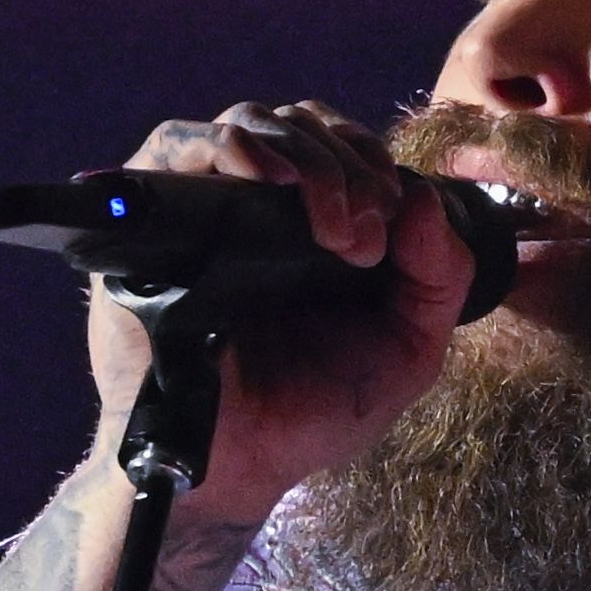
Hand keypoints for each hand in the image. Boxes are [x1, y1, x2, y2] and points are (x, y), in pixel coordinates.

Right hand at [78, 100, 497, 513]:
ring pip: (248, 122)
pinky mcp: (152, 220)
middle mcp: (259, 204)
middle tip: (361, 236)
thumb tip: (425, 199)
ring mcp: (204, 206)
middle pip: (302, 125)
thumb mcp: (407, 348)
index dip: (375, 162)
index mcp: (318, 222)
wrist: (237, 468)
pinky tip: (263, 176)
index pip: (345, 145)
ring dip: (300, 156)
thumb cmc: (313, 410)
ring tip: (328, 220)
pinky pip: (176, 144)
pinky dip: (224, 144)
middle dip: (346, 166)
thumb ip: (439, 278)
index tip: (395, 218)